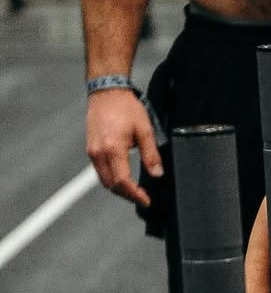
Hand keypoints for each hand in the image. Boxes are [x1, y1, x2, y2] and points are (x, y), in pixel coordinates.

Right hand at [86, 89, 162, 206]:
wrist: (107, 91)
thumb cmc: (125, 107)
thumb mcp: (145, 129)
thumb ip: (151, 154)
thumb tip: (157, 173)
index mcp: (113, 149)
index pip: (122, 181)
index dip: (135, 195)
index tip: (146, 200)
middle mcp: (98, 153)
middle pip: (111, 185)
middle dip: (127, 195)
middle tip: (142, 198)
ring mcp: (92, 151)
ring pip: (104, 180)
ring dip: (119, 189)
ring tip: (135, 191)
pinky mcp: (90, 149)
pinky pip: (100, 171)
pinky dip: (112, 179)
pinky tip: (123, 178)